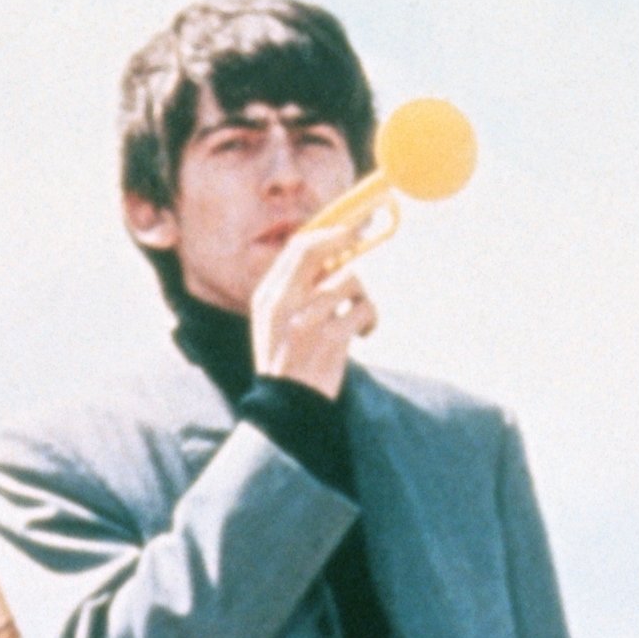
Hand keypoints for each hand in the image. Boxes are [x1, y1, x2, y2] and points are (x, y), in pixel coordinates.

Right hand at [250, 225, 377, 398]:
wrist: (287, 412)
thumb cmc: (290, 365)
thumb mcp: (280, 325)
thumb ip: (299, 292)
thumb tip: (337, 254)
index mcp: (268, 299)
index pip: (298, 248)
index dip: (328, 231)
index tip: (350, 226)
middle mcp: (283, 304)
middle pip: (319, 251)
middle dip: (348, 238)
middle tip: (369, 233)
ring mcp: (305, 320)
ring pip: (349, 279)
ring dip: (363, 295)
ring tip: (360, 318)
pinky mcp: (329, 338)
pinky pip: (364, 308)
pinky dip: (370, 319)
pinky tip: (364, 334)